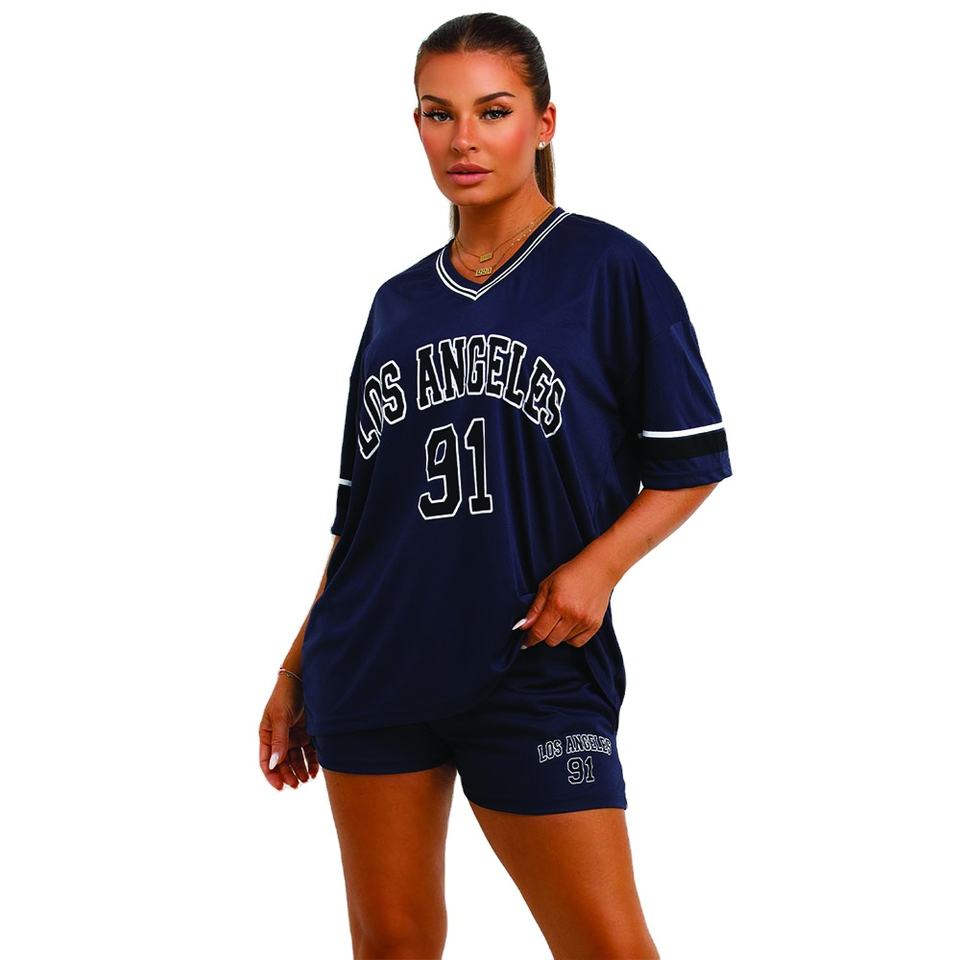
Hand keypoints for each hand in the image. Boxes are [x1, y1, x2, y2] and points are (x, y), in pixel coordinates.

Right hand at [259, 675, 319, 790]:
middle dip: (289, 775)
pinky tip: (315, 771)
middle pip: (283, 763)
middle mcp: (280, 737)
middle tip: (297, 784)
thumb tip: (274, 764)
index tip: (280, 787)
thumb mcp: (280, 718)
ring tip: (306, 780)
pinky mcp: (308, 733)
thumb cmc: (286, 695)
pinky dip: (312, 762)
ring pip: (297, 760)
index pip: (266, 760)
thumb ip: (278, 741)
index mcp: (267, 734)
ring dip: (300, 771)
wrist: (304, 678)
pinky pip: (309, 752)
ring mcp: (294, 735)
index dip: (272, 775)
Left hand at [517, 554, 616, 649]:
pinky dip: (571, 638)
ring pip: (564, 641)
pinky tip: (569, 625)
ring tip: (560, 618)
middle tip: (544, 623)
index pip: (539, 632)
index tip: (525, 642)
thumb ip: (535, 607)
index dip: (529, 639)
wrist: (598, 569)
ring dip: (558, 634)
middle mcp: (572, 615)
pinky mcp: (595, 625)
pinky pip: (578, 643)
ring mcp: (585, 621)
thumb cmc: (571, 573)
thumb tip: (523, 626)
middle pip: (551, 640)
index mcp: (557, 603)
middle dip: (544, 634)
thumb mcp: (547, 585)